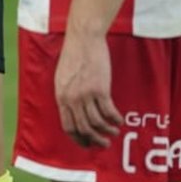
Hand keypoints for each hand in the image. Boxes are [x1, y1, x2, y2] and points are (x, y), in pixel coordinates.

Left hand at [54, 32, 122, 149]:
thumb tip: (74, 112)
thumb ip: (67, 94)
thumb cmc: (74, 55)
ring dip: (107, 131)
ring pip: (97, 123)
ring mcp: (85, 94)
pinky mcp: (100, 89)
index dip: (79, 139)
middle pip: (83, 128)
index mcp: (61, 96)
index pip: (68, 127)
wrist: (83, 38)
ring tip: (114, 132)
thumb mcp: (62, 77)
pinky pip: (109, 111)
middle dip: (95, 140)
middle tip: (104, 144)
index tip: (88, 143)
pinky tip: (119, 120)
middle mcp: (72, 98)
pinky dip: (115, 119)